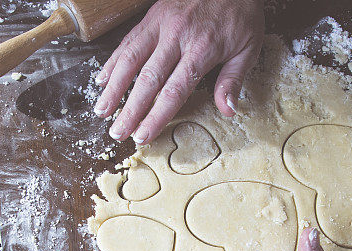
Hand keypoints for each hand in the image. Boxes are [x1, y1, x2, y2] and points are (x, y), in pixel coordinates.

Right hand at [94, 0, 263, 143]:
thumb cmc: (241, 13)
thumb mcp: (249, 47)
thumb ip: (234, 79)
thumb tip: (228, 110)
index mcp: (202, 48)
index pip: (174, 91)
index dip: (156, 116)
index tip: (143, 135)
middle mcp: (177, 36)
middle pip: (147, 80)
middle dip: (130, 110)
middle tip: (117, 133)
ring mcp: (161, 23)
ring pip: (130, 59)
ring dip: (113, 87)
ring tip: (101, 111)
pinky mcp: (152, 15)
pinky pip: (128, 40)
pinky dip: (113, 61)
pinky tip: (102, 79)